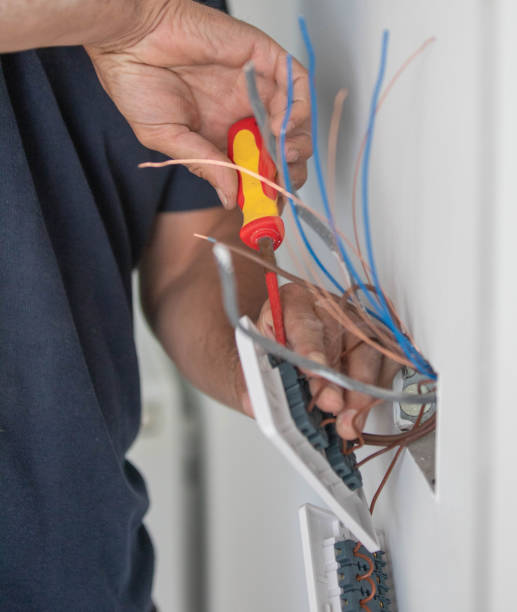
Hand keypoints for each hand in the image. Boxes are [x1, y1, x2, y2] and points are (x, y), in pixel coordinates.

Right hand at [86, 0, 310, 206]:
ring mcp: (255, 88)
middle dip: (289, 170)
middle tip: (281, 183)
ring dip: (297, 144)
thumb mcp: (168, 139)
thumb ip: (205, 165)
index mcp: (222, 137)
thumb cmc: (137, 84)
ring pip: (297, 121)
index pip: (258, 168)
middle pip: (284, 148)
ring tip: (282, 155)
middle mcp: (243, 114)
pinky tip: (280, 127)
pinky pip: (296, 83)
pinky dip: (298, 108)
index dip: (269, 189)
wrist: (128, 39)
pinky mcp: (262, 60)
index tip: (271, 208)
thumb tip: (230, 199)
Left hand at [255, 283, 399, 439]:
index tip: (312, 369)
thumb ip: (253, 380)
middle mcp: (328, 308)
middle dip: (336, 379)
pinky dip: (376, 389)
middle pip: (339, 340)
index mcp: (293, 302)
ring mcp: (357, 321)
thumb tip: (255, 403)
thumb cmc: (274, 347)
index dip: (309, 347)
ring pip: (368, 351)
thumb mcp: (255, 359)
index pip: (303, 322)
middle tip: (331, 405)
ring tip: (349, 419)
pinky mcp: (377, 339)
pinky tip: (363, 408)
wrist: (288, 344)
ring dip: (360, 390)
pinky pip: (386, 362)